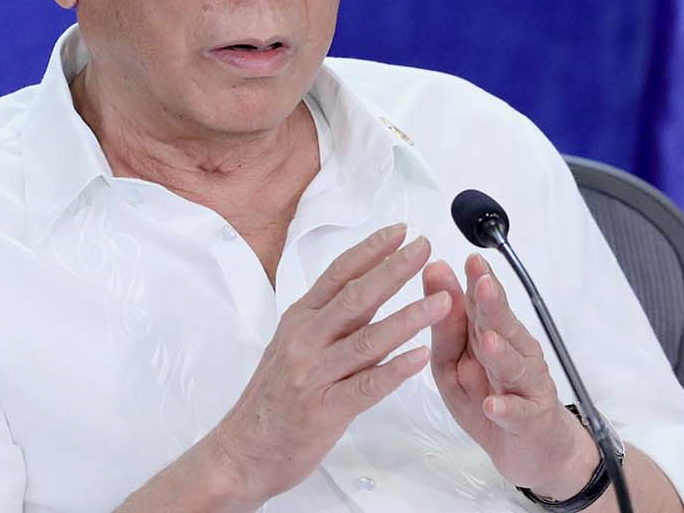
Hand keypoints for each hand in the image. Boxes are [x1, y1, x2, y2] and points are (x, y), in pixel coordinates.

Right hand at [207, 223, 452, 505]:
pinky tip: (419, 356)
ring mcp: (313, 375)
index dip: (371, 250)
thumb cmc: (272, 399)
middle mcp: (305, 340)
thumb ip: (329, 320)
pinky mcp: (323, 410)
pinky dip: (395, 370)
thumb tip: (369, 287)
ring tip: (442, 301)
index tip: (401, 231)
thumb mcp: (293, 345)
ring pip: (367, 339)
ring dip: (408, 317)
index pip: (338, 274)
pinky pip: (366, 387)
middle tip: (425, 248)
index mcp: (299, 320)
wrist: (241, 452)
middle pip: (356, 296)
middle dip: (395, 269)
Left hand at [422, 253, 599, 498]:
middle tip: (482, 284)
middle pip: (504, 327)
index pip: (485, 303)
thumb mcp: (455, 362)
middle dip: (493, 305)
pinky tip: (493, 405)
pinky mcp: (530, 420)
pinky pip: (518, 413)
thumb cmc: (490, 397)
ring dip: (500, 353)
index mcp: (494, 334)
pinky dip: (505, 408)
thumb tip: (435, 274)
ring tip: (487, 341)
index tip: (470, 259)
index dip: (479, 281)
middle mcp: (516, 353)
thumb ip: (447, 324)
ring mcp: (526, 386)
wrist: (532, 448)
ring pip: (514, 366)